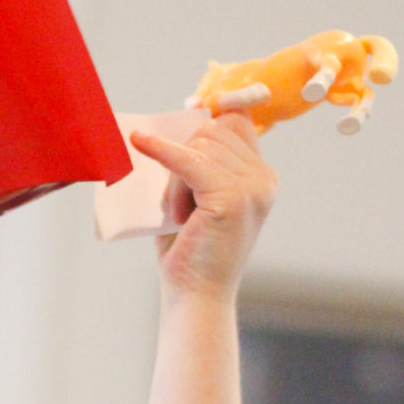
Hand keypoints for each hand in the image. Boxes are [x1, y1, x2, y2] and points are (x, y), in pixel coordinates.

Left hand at [124, 109, 276, 299]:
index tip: (188, 109)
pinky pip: (188, 160)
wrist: (195, 293)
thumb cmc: (191, 248)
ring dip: (175, 178)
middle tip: (181, 205)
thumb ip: (200, 161)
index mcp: (262, 177)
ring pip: (197, 148)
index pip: (235, 123)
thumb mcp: (199, 196)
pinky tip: (140, 142)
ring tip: (180, 214)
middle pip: (211, 133)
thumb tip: (188, 114)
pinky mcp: (231, 197)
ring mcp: (252, 188)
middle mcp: (264, 179)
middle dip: (184, 160)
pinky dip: (161, 151)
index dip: (209, 118)